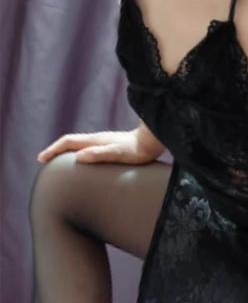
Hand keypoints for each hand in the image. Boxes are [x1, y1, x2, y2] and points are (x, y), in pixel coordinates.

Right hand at [37, 127, 162, 164]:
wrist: (152, 141)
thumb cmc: (137, 150)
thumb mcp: (117, 154)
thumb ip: (99, 154)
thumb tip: (78, 157)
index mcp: (95, 140)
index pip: (68, 142)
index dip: (53, 149)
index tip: (41, 159)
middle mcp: (97, 139)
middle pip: (70, 142)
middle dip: (55, 150)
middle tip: (44, 161)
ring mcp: (104, 142)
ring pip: (79, 145)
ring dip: (65, 152)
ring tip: (58, 163)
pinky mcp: (110, 146)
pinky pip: (87, 149)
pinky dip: (77, 154)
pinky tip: (82, 163)